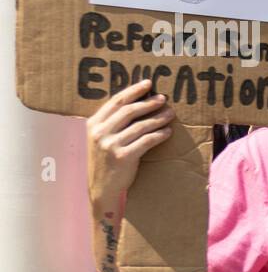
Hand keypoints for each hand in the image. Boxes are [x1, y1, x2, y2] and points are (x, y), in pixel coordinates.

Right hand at [86, 79, 174, 209]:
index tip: (148, 83)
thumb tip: (137, 103)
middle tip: (163, 98)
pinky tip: (168, 132)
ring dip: (158, 118)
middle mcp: (100, 133)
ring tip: (170, 114)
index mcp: (93, 124)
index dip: (133, 91)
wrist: (101, 188)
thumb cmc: (105, 160)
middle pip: (129, 111)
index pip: (116, 102)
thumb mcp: (101, 139)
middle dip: (148, 103)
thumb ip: (112, 123)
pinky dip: (159, 135)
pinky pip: (146, 141)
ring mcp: (111, 145)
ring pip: (140, 126)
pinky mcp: (123, 157)